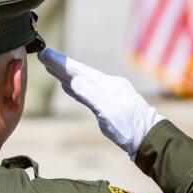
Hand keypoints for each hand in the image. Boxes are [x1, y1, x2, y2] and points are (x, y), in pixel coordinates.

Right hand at [38, 48, 163, 158]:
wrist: (150, 139)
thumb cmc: (130, 128)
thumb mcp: (109, 111)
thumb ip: (91, 95)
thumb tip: (73, 79)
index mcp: (108, 84)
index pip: (80, 70)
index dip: (61, 63)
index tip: (45, 53)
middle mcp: (108, 85)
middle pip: (80, 72)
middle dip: (60, 65)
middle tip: (42, 55)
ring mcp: (110, 94)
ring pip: (83, 80)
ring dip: (66, 74)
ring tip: (51, 67)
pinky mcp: (110, 104)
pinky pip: (88, 91)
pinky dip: (76, 87)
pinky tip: (70, 86)